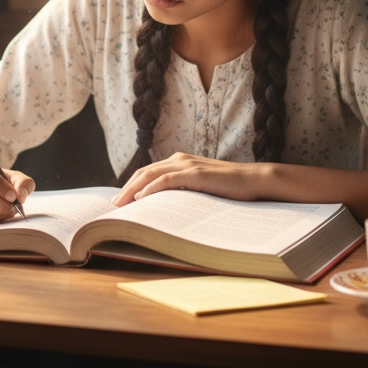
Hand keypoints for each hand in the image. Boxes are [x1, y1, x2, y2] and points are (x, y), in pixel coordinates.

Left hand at [112, 152, 263, 206]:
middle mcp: (179, 159)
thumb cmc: (229, 188)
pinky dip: (151, 189)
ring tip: (120, 205)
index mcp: (179, 161)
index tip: (120, 201)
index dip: (131, 185)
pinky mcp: (195, 174)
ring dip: (132, 190)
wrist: (254, 180)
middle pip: (144, 172)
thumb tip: (164, 208)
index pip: (148, 172)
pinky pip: (167, 180)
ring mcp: (187, 165)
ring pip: (151, 175)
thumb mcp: (201, 188)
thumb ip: (184, 191)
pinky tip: (141, 199)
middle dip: (126, 189)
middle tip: (113, 207)